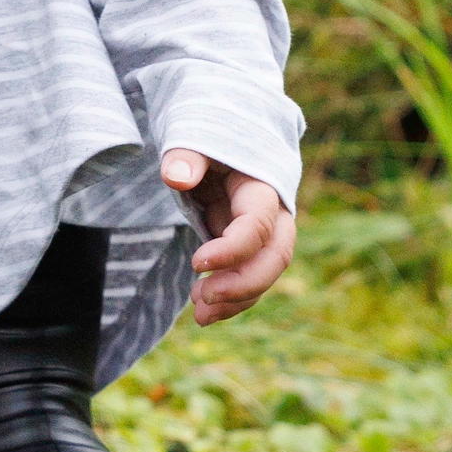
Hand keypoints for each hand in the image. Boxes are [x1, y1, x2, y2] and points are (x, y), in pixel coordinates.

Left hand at [161, 150, 294, 325]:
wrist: (218, 139)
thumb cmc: (205, 136)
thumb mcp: (194, 136)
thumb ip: (187, 156)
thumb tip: (176, 176)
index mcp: (262, 184)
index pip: (258, 225)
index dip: (232, 248)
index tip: (196, 262)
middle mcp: (273, 212)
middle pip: (275, 256)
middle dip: (244, 283)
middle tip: (204, 298)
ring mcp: (264, 232)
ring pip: (265, 273)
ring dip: (236, 299)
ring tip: (199, 314)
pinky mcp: (248, 245)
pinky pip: (249, 276)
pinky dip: (231, 297)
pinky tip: (202, 308)